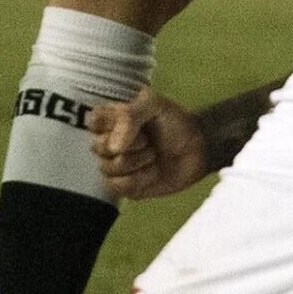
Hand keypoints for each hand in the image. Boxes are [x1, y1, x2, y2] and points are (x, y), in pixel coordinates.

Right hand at [90, 89, 209, 200]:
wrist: (199, 149)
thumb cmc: (176, 123)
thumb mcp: (154, 105)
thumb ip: (128, 116)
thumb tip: (113, 148)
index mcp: (113, 119)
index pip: (93, 122)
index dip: (110, 125)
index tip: (132, 122)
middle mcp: (111, 142)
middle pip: (98, 147)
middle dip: (129, 146)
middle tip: (147, 140)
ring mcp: (118, 165)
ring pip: (107, 168)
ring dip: (137, 162)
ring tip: (153, 155)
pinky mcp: (127, 186)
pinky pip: (118, 187)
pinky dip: (139, 180)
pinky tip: (152, 172)